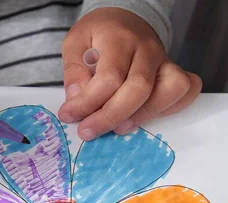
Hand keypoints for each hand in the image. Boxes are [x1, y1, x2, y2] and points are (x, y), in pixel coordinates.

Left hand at [58, 7, 201, 139]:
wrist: (123, 21)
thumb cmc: (97, 36)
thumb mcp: (75, 44)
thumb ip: (74, 72)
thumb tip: (76, 101)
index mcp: (120, 38)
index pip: (109, 76)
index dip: (88, 102)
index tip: (68, 115)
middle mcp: (147, 49)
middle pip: (139, 88)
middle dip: (110, 116)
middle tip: (86, 132)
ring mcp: (165, 61)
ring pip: (169, 91)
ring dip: (141, 116)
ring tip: (115, 129)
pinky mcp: (175, 72)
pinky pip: (184, 92)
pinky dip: (167, 110)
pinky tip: (140, 118)